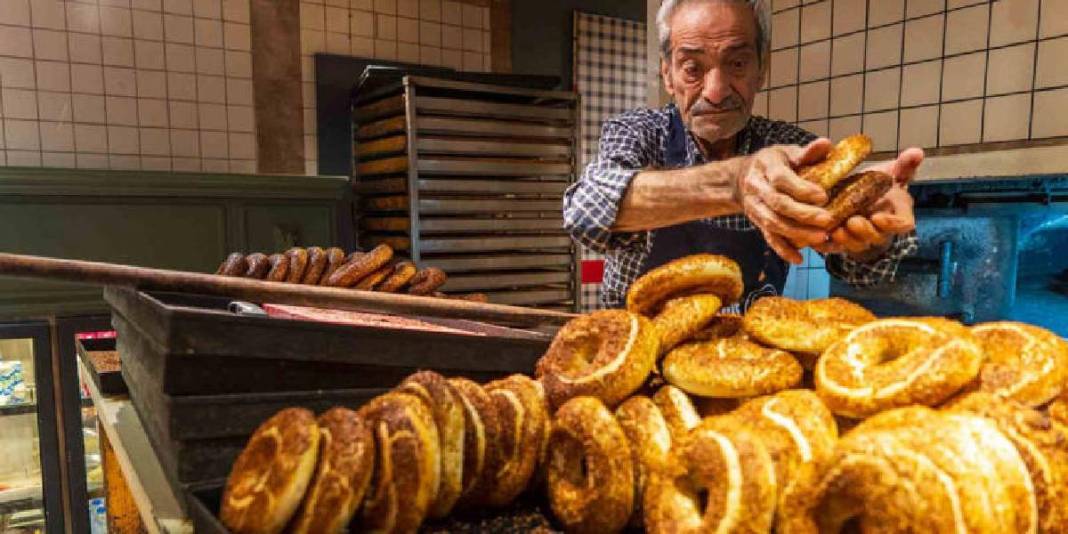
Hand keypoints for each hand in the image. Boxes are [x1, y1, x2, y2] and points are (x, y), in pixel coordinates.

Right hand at [737, 139, 835, 263]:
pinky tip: (799, 259)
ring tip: (821, 238)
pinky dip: (783, 250)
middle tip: (828, 220)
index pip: (782, 180)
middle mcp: (757, 189)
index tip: (823, 196)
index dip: (802, 189)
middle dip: (804, 214)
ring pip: (774, 224)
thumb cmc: (772, 163)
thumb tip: (826, 144)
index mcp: (766, 167)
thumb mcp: (786, 152)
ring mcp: (755, 208)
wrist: (741, 178)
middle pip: (779, 204)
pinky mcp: (757, 223)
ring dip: (797, 233)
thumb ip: (807, 152)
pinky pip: (769, 238)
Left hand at [827, 148, 922, 258]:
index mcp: (898, 214)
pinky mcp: (843, 241)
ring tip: (835, 230)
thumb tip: (917, 151)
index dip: (892, 224)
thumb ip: (905, 165)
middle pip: (876, 237)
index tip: (878, 217)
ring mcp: (862, 238)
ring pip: (856, 244)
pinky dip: (828, 243)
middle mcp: (881, 230)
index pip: (903, 225)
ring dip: (846, 239)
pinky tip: (820, 236)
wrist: (860, 195)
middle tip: (852, 221)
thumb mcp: (893, 174)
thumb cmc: (881, 186)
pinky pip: (837, 247)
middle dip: (864, 231)